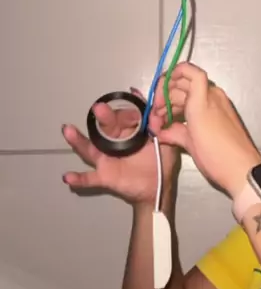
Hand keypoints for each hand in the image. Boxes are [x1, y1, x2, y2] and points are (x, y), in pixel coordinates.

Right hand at [62, 84, 182, 204]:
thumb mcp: (165, 141)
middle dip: (103, 117)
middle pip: (106, 128)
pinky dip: (78, 178)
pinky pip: (89, 178)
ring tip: (67, 129)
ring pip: (90, 148)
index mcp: (129, 132)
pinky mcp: (105, 176)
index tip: (128, 100)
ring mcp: (107, 159)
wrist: (158, 188)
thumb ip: (161, 126)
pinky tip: (68, 177)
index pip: (124, 117)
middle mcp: (114, 143)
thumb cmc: (161, 162)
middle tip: (98, 108)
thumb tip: (156, 109)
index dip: (126, 110)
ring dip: (77, 140)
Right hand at [156, 63, 260, 197]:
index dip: (172, 74)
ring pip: (189, 97)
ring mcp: (216, 106)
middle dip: (166, 96)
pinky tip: (172, 128)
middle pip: (184, 85)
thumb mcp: (190, 142)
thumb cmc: (215, 153)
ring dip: (173, 106)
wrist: (242, 170)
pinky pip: (197, 108)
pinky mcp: (219, 118)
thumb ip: (173, 132)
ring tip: (160, 125)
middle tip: (155, 115)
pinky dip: (184, 114)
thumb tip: (161, 130)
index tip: (159, 92)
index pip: (188, 71)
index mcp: (204, 98)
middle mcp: (211, 97)